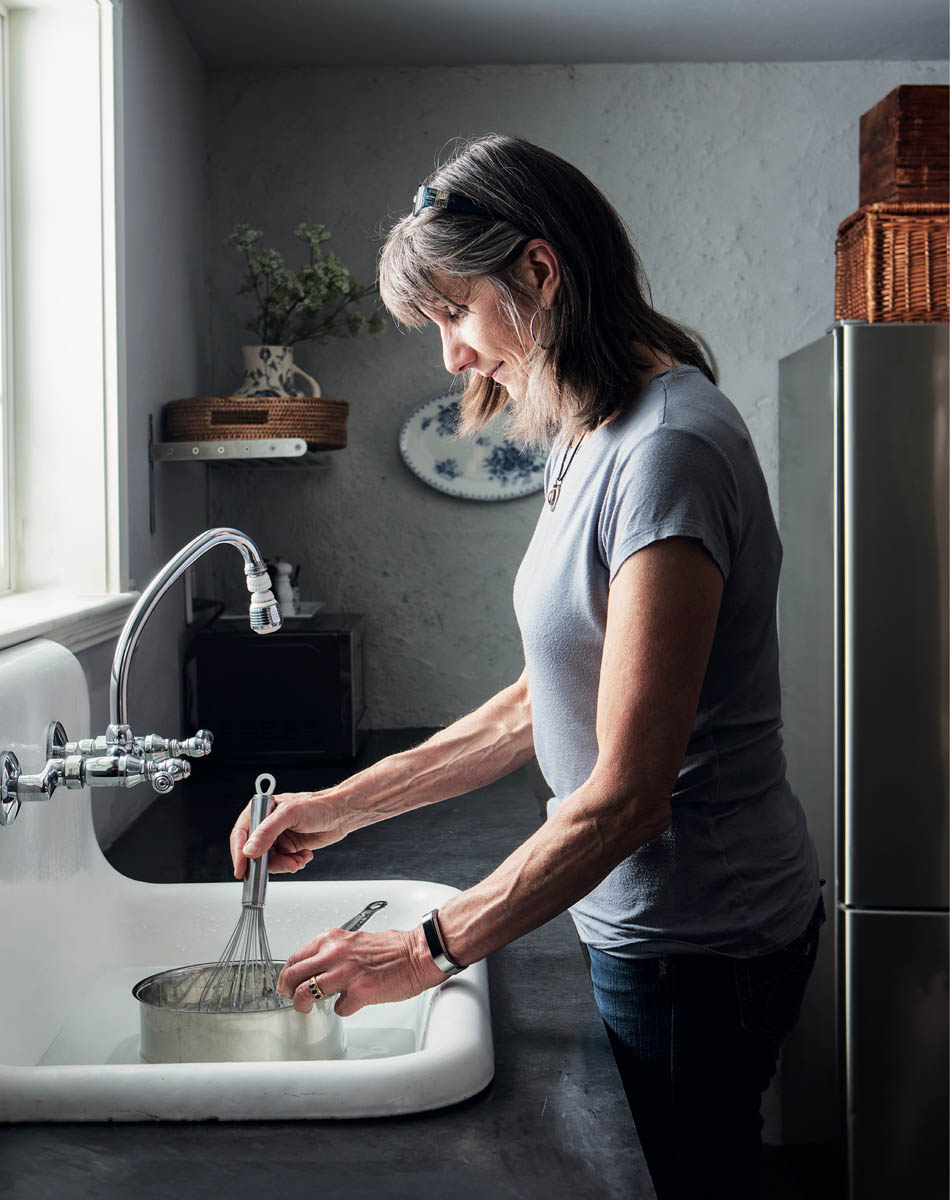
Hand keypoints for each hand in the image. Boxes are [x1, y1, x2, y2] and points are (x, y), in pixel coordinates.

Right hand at [229, 787, 356, 878]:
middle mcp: (267, 825)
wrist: (342, 813)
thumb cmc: (318, 805)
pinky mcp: (289, 847)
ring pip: (270, 861)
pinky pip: (283, 863)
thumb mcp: (290, 814)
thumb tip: (249, 850)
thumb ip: (267, 832)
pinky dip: (292, 864)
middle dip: (268, 862)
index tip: (241, 869)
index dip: (239, 853)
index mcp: (261, 810)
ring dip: (284, 864)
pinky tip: (304, 856)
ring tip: (297, 860)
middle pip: (255, 852)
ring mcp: (278, 837)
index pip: (241, 834)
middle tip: (284, 863)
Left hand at [277, 925, 447, 1016]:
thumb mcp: (355, 941)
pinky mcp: (358, 992)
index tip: (287, 981)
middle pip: (293, 975)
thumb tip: (318, 967)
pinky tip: (351, 1005)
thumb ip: (334, 953)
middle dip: (287, 990)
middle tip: (290, 998)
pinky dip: (342, 1009)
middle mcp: (334, 954)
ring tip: (308, 1008)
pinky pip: (338, 1008)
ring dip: (303, 1004)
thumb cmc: (393, 948)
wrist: (418, 953)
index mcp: (333, 939)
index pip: (296, 956)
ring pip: (305, 993)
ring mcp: (345, 973)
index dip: (287, 973)